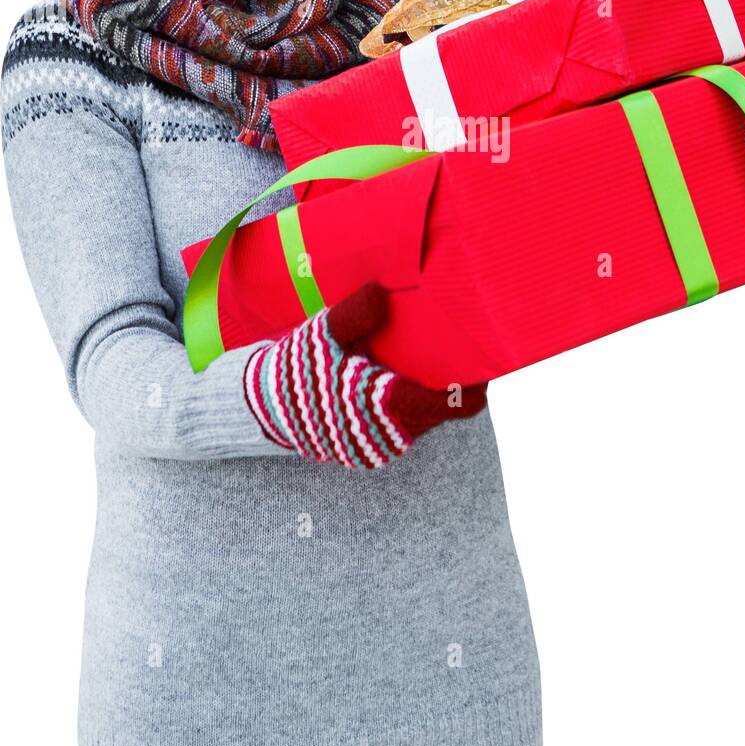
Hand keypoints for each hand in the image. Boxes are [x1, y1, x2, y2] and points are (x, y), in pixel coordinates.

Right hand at [242, 281, 486, 468]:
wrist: (260, 407)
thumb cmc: (295, 369)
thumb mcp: (321, 334)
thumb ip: (353, 314)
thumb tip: (380, 293)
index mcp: (382, 408)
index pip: (452, 404)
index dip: (474, 384)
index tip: (485, 359)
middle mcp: (386, 437)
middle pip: (442, 411)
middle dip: (451, 384)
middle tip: (459, 349)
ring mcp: (378, 448)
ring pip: (425, 420)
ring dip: (429, 395)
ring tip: (431, 359)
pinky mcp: (367, 452)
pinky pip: (405, 428)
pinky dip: (409, 405)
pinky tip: (399, 377)